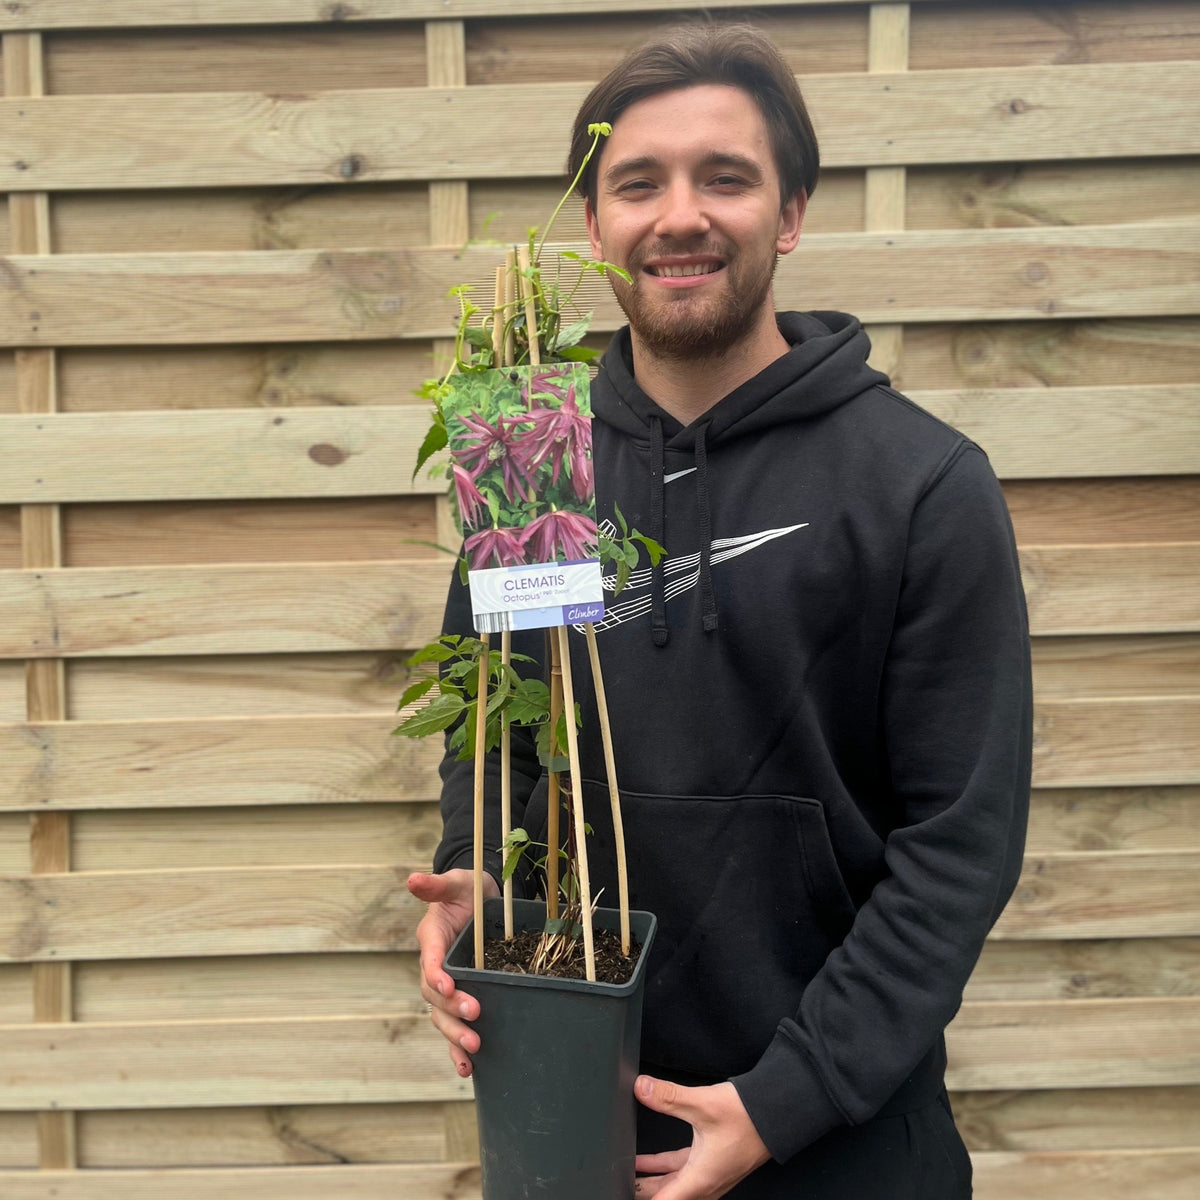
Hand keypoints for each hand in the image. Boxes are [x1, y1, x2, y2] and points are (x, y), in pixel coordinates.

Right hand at [407, 868, 499, 1076]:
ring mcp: (447, 986)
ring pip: (442, 1017)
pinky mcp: (461, 998)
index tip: (447, 985)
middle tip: (474, 1016)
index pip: (429, 961)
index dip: (435, 974)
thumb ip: (437, 886)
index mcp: (432, 939)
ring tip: (474, 1049)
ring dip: (455, 1035)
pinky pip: (454, 1028)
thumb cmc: (469, 891)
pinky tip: (469, 1068)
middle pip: (435, 996)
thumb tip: (412, 879)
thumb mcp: (457, 882)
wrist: (485, 902)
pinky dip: (458, 1050)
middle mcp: (435, 967)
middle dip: (452, 1009)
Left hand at [634, 1076, 770, 1198]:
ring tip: (626, 1174)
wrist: (777, 1111)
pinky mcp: (713, 1164)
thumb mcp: (703, 1104)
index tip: (623, 1192)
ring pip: (673, 1186)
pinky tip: (649, 1161)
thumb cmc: (748, 1116)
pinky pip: (681, 1173)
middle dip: (642, 1191)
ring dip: (650, 1182)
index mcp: (700, 1180)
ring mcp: (710, 1175)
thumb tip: (641, 1088)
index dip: (641, 1198)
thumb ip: (669, 1097)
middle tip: (620, 1182)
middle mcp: (705, 1184)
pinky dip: (663, 1169)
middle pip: (665, 1196)